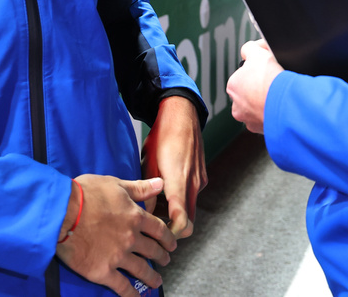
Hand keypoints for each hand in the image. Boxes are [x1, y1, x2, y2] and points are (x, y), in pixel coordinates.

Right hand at [55, 175, 175, 296]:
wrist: (62, 212)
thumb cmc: (85, 194)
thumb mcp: (115, 184)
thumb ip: (139, 188)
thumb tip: (159, 183)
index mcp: (135, 216)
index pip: (159, 229)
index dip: (167, 237)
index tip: (172, 243)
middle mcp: (131, 238)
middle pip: (153, 250)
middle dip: (162, 256)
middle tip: (165, 260)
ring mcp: (118, 256)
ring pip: (141, 270)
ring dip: (152, 277)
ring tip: (157, 281)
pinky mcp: (103, 271)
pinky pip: (122, 286)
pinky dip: (131, 294)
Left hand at [141, 95, 207, 238]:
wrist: (181, 113)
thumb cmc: (162, 135)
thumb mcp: (148, 162)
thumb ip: (149, 191)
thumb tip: (145, 212)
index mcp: (179, 182)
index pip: (182, 222)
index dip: (171, 234)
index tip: (158, 234)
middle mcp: (194, 184)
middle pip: (189, 221)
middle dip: (173, 227)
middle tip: (153, 223)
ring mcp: (200, 179)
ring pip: (190, 207)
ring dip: (176, 212)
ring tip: (155, 202)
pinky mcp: (202, 175)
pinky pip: (192, 195)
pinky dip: (181, 199)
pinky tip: (165, 188)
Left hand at [227, 39, 283, 134]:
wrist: (286, 104)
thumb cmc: (270, 80)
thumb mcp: (258, 52)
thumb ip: (250, 48)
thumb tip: (251, 48)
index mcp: (233, 86)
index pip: (243, 75)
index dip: (257, 70)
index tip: (268, 69)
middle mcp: (237, 106)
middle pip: (250, 93)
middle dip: (260, 88)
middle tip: (274, 83)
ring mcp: (250, 120)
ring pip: (259, 108)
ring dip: (267, 103)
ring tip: (279, 96)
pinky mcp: (263, 130)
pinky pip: (269, 120)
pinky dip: (275, 114)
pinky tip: (281, 107)